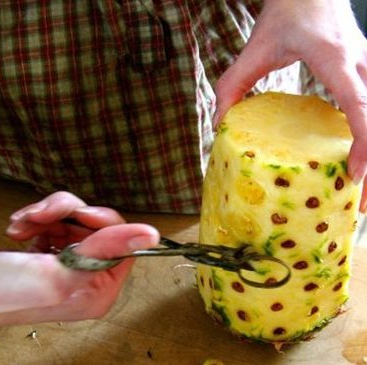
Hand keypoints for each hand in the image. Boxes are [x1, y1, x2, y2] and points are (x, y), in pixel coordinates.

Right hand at [0, 192, 158, 328]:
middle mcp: (85, 278)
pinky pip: (50, 219)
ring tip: (23, 225)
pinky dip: (32, 218)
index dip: (99, 222)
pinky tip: (18, 229)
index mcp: (98, 291)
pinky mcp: (41, 249)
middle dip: (64, 214)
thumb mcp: (57, 272)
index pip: (122, 242)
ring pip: (70, 217)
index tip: (76, 215)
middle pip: (94, 225)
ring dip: (44, 214)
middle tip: (41, 218)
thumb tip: (151, 235)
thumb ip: (105, 250)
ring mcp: (62, 262)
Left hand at [214, 0, 366, 210]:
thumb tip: (220, 125)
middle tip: (361, 203)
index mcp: (334, 58)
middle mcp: (360, 63)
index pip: (359, 105)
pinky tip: (358, 161)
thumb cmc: (287, 12)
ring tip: (361, 191)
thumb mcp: (253, 49)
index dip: (364, 143)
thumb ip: (232, 86)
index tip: (354, 175)